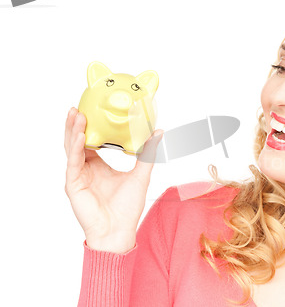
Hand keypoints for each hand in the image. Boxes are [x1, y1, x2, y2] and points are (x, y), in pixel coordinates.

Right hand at [64, 107, 163, 252]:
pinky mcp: (73, 185)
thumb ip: (147, 153)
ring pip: (72, 149)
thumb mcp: (140, 174)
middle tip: (78, 107)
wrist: (119, 231)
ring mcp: (77, 176)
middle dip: (77, 124)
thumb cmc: (127, 207)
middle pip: (77, 141)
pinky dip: (76, 148)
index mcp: (98, 165)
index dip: (90, 125)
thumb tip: (159, 131)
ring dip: (73, 131)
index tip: (92, 108)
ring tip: (77, 115)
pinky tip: (80, 136)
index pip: (90, 140)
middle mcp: (85, 168)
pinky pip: (73, 163)